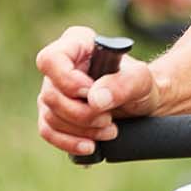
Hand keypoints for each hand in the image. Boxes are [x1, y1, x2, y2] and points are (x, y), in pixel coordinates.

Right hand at [35, 25, 161, 156]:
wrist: (142, 105)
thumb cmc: (140, 84)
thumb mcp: (142, 79)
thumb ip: (123, 83)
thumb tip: (94, 99)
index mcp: (77, 44)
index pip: (51, 59)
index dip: (67, 80)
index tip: (90, 92)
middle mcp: (59, 67)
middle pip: (51, 94)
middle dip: (82, 113)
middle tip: (109, 118)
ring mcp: (53, 91)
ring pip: (50, 115)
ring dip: (81, 129)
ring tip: (110, 129)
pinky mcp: (53, 114)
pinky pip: (48, 132)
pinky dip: (70, 142)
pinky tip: (90, 146)